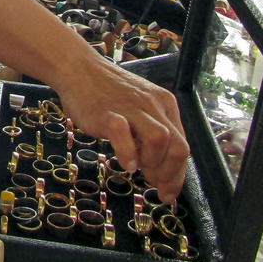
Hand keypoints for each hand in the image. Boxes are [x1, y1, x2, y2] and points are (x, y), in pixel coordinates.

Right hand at [56, 52, 188, 202]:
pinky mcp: (107, 113)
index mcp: (164, 105)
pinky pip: (123, 134)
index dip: (178, 174)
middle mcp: (153, 105)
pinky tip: (126, 164)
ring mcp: (130, 108)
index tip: (168, 192)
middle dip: (170, 174)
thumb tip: (158, 168)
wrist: (79, 69)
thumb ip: (150, 132)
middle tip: (156, 187)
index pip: (183, 144)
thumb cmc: (107, 92)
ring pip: (160, 139)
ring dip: (154, 163)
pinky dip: (128, 153)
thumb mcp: (138, 107)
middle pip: (178, 146)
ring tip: (139, 170)